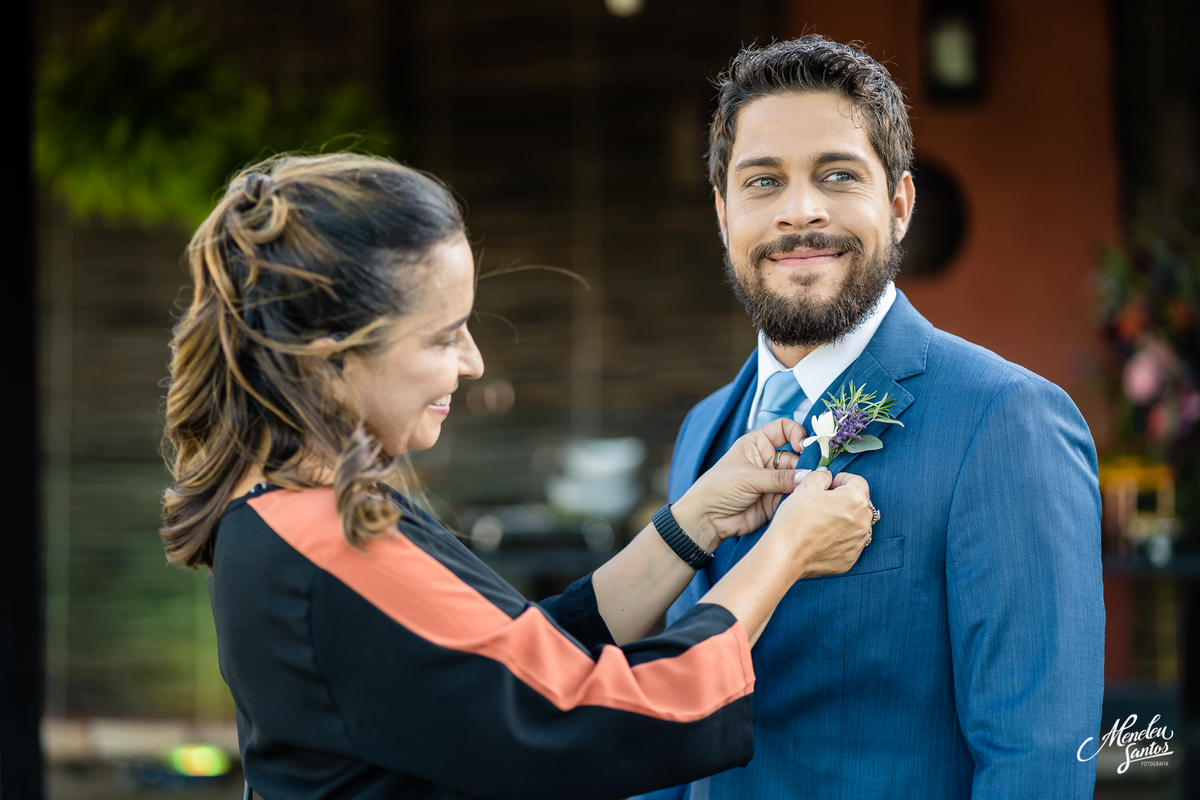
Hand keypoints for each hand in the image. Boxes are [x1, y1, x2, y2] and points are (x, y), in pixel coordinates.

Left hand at [671, 418, 809, 550]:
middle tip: (816, 473)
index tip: (803, 445)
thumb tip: (808, 476)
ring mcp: (773, 481)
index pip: (784, 429)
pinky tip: (805, 501)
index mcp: (757, 444)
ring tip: (810, 489)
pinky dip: (801, 498)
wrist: (707, 519)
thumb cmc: (718, 488)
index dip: (797, 433)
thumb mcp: (748, 477)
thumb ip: (779, 478)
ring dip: (805, 483)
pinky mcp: (776, 500)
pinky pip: (794, 496)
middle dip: (806, 464)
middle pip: (797, 456)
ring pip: (798, 477)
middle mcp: (768, 460)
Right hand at [767, 469, 872, 579]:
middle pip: (860, 503)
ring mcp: (859, 542)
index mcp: (855, 500)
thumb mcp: (805, 488)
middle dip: (845, 499)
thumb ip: (821, 476)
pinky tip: (822, 538)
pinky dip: (841, 538)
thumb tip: (827, 476)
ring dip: (845, 519)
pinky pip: (851, 542)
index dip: (841, 480)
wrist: (785, 555)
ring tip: (822, 522)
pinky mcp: (851, 558)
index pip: (858, 481)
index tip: (829, 485)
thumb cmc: (794, 519)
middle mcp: (863, 522)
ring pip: (857, 523)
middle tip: (823, 503)